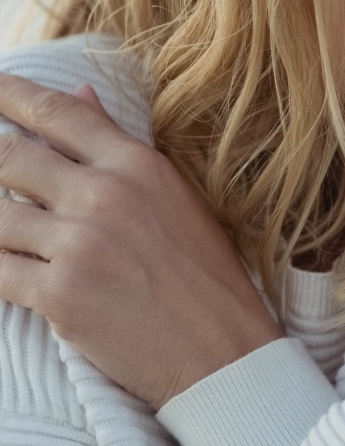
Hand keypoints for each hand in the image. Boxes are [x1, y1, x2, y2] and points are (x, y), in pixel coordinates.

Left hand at [0, 74, 283, 405]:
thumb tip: (79, 95)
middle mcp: (103, 196)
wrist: (223, 351)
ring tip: (14, 232)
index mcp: (136, 166)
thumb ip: (121, 146)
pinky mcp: (57, 295)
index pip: (55, 113)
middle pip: (7, 157)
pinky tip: (6, 268)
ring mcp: (77, 245)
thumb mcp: (175, 198)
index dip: (7, 94)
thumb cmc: (205, 276)